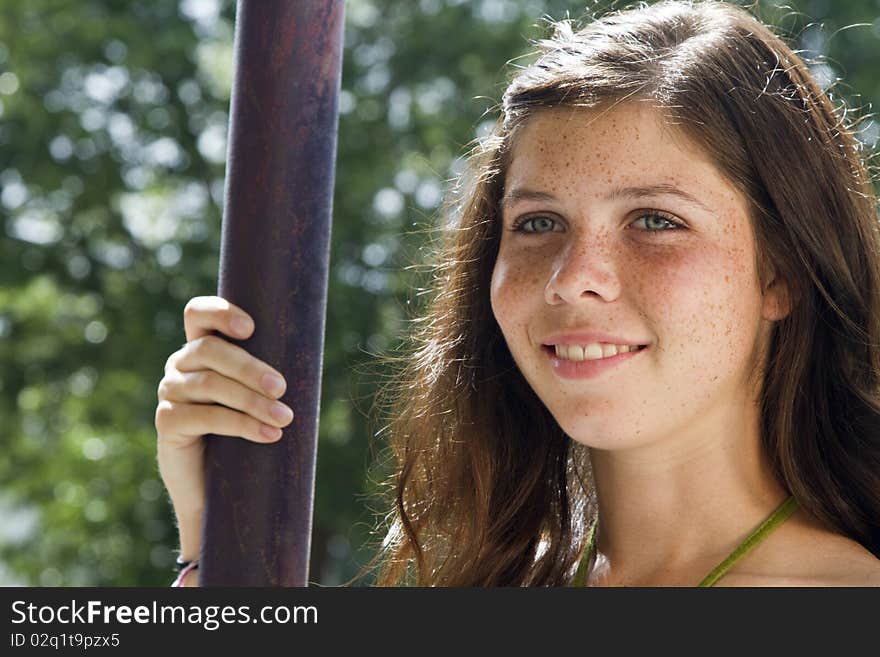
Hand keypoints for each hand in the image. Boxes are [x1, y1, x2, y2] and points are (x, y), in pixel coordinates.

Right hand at [155, 296, 292, 562]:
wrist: (221, 487)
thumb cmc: (248, 432)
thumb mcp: (259, 395)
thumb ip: (269, 374)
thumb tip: (309, 356)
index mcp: (202, 348)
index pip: (197, 314)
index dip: (220, 313)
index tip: (251, 328)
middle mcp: (180, 364)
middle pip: (210, 350)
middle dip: (250, 368)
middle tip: (282, 388)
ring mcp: (170, 392)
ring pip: (211, 384)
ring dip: (253, 401)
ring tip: (284, 418)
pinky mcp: (167, 422)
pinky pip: (205, 417)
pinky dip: (241, 425)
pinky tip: (268, 434)